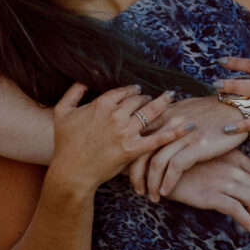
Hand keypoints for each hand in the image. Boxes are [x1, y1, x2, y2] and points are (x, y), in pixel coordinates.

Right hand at [52, 83, 194, 190]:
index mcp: (101, 104)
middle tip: (151, 98)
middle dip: (146, 98)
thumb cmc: (65, 143)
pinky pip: (157, 139)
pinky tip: (187, 126)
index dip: (131, 90)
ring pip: (150, 113)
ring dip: (162, 104)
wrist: (71, 172)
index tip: (136, 91)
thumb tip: (85, 78)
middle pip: (138, 100)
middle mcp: (116, 115)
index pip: (123, 91)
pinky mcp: (133, 149)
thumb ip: (74, 91)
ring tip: (170, 98)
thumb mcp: (63, 112)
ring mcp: (126, 132)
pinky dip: (174, 132)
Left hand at [128, 95, 248, 200]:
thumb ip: (167, 122)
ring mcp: (183, 134)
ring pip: (156, 163)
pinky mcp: (198, 145)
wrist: (235, 107)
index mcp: (163, 116)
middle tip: (139, 190)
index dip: (131, 160)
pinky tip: (167, 192)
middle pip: (141, 152)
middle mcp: (169, 124)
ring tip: (153, 197)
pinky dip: (168, 182)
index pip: (137, 139)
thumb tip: (155, 135)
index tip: (133, 175)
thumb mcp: (183, 111)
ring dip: (152, 184)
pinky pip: (175, 167)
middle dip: (136, 176)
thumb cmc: (210, 111)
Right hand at [166, 150, 249, 231]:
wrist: (163, 169)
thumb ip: (230, 165)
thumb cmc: (189, 166)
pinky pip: (238, 210)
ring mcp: (222, 181)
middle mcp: (232, 168)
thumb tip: (246, 182)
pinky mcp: (210, 195)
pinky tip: (249, 227)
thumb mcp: (213, 158)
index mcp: (235, 157)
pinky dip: (248, 221)